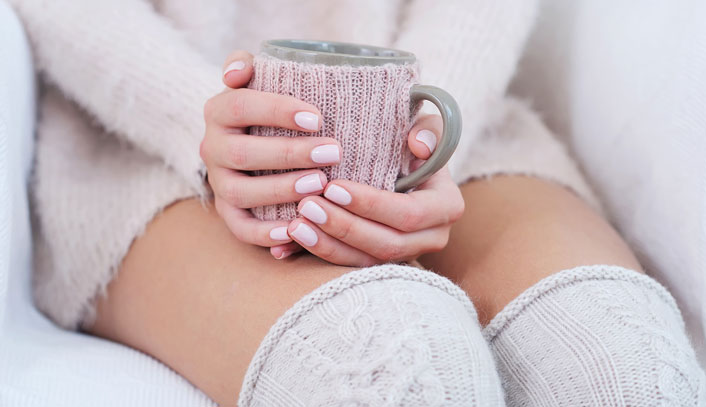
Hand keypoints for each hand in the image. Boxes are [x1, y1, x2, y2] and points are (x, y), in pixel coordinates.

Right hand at [200, 51, 341, 255]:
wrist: (251, 138)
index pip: (241, 106)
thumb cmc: (267, 108)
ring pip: (241, 192)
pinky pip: (241, 228)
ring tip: (319, 185)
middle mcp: (212, 148)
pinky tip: (296, 230)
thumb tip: (235, 73)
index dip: (277, 111)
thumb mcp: (256, 79)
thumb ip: (245, 65)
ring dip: (280, 190)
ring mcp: (219, 183)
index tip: (317, 118)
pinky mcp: (228, 212)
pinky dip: (266, 234)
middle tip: (332, 152)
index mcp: (219, 111)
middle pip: (243, 153)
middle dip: (289, 154)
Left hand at [286, 114, 464, 266]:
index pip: (408, 213)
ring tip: (295, 225)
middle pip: (387, 244)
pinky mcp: (382, 264)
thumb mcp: (423, 128)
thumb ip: (427, 129)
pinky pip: (351, 267)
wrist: (402, 167)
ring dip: (328, 245)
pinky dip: (321, 253)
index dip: (370, 204)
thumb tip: (418, 143)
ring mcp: (408, 255)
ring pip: (367, 262)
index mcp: (447, 206)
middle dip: (344, 227)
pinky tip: (293, 240)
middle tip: (307, 206)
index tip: (333, 187)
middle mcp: (432, 237)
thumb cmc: (409, 142)